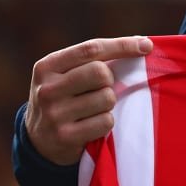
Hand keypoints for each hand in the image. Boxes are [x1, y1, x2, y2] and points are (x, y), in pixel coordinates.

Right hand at [24, 36, 152, 164]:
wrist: (39, 141)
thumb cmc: (65, 98)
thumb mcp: (65, 75)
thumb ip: (94, 60)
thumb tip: (143, 44)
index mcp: (47, 66)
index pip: (91, 49)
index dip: (122, 45)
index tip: (146, 46)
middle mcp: (47, 89)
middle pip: (100, 72)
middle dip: (110, 80)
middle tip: (102, 88)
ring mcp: (54, 114)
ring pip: (107, 98)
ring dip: (109, 103)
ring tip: (94, 109)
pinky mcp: (65, 137)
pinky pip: (106, 121)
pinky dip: (107, 122)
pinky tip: (92, 125)